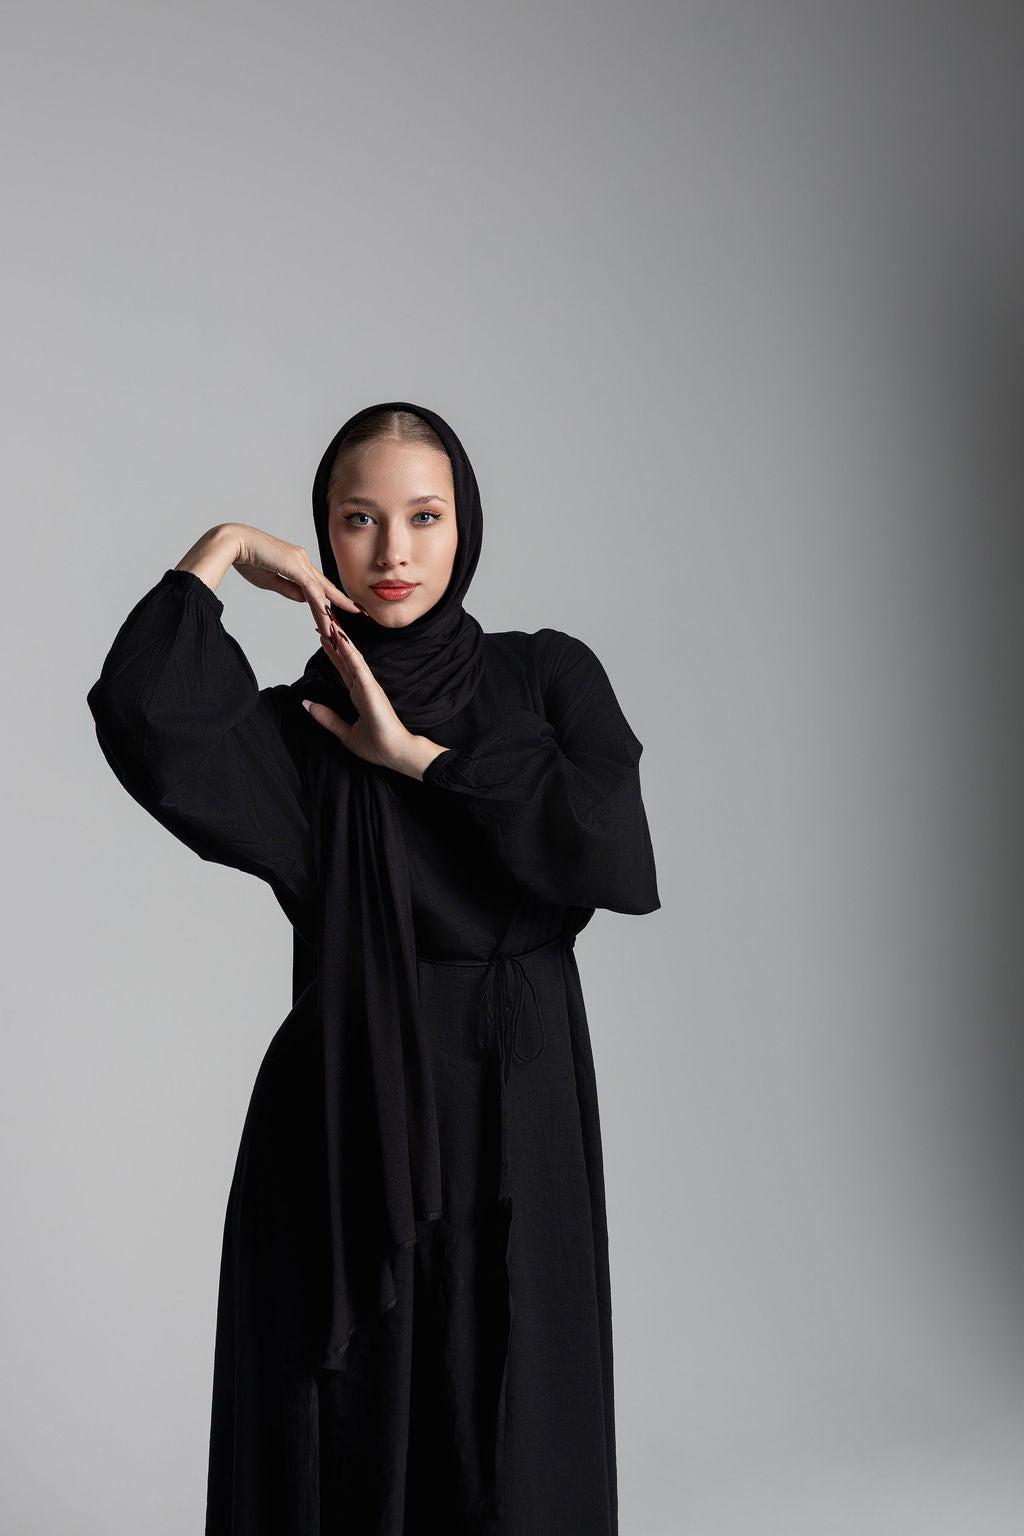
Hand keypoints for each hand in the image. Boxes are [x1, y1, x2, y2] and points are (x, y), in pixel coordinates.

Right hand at [230, 523, 361, 640]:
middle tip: (358, 611)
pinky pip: (310, 589)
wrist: (235, 544)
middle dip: (341, 601)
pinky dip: (318, 604)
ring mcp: (300, 561)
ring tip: (334, 630)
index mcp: (297, 563)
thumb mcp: (271, 581)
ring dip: (327, 612)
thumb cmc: (248, 559)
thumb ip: (289, 589)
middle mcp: (303, 560)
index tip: (341, 607)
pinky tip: (325, 616)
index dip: (331, 596)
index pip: (318, 583)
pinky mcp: (294, 565)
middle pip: (324, 586)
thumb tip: (304, 600)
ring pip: (319, 591)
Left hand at [302, 626, 446, 779]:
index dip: (332, 651)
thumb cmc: (377, 746)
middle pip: (346, 656)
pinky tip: (342, 639)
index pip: (342, 667)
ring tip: (330, 620)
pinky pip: (358, 667)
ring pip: (352, 656)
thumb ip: (327, 717)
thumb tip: (308, 705)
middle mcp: (363, 686)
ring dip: (341, 638)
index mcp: (358, 694)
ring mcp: (368, 685)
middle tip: (324, 618)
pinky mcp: (371, 689)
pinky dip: (350, 652)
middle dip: (335, 637)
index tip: (322, 636)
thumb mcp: (345, 732)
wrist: (395, 753)